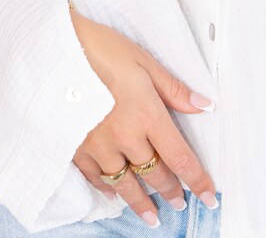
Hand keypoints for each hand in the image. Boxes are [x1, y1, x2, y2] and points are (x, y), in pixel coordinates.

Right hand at [69, 9, 217, 225]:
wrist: (56, 52)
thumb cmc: (102, 49)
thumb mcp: (144, 61)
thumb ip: (173, 89)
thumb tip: (204, 106)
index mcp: (147, 113)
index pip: (179, 157)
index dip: (197, 180)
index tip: (209, 196)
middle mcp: (125, 136)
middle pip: (155, 174)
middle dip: (171, 191)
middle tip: (180, 202)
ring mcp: (99, 146)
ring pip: (126, 184)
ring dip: (141, 202)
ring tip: (152, 216)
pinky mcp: (76, 148)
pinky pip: (96, 178)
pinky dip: (108, 188)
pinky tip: (114, 194)